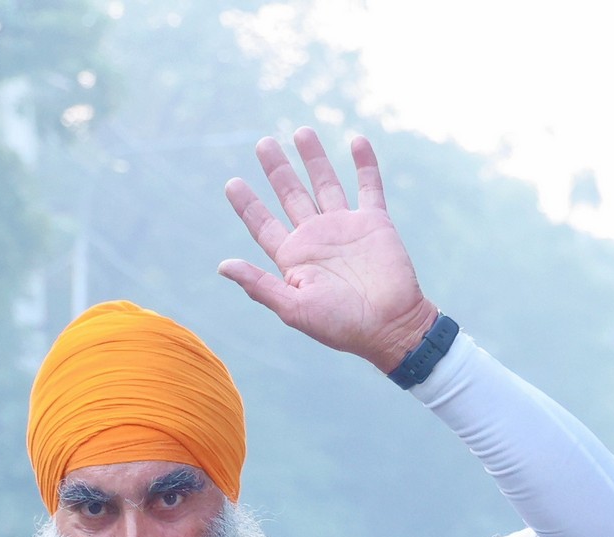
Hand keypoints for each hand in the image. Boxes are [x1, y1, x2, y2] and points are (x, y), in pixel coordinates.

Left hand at [219, 130, 437, 372]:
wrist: (390, 327)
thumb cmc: (340, 325)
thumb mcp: (293, 308)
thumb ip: (259, 285)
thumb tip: (222, 266)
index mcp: (293, 258)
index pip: (264, 224)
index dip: (247, 204)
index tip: (232, 182)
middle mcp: (316, 238)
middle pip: (291, 195)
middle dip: (277, 169)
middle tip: (264, 143)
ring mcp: (346, 227)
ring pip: (326, 183)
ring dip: (314, 158)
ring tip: (302, 131)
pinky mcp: (375, 223)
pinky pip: (369, 187)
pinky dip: (364, 163)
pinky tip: (356, 141)